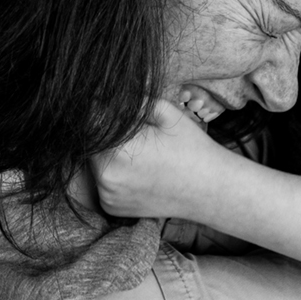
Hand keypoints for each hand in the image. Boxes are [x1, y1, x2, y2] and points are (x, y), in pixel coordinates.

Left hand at [90, 98, 218, 219]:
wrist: (210, 189)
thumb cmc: (190, 147)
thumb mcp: (165, 111)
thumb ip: (131, 99)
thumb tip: (106, 92)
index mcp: (117, 149)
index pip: (90, 119)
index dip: (101, 109)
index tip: (115, 107)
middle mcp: (106, 176)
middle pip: (90, 141)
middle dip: (105, 132)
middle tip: (136, 133)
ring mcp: (107, 195)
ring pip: (95, 162)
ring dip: (108, 153)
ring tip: (140, 153)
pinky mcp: (111, 207)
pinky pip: (103, 182)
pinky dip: (114, 174)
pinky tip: (138, 172)